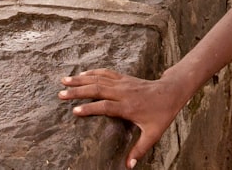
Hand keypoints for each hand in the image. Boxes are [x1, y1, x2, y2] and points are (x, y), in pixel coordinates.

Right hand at [59, 68, 188, 168]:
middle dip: (78, 91)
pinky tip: (81, 74)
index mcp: (128, 107)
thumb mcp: (153, 134)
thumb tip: (128, 167)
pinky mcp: (124, 78)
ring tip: (64, 81)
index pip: (105, 106)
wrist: (171, 92)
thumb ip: (139, 150)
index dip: (90, 108)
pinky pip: (105, 73)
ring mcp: (123, 83)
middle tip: (61, 94)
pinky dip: (92, 72)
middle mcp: (123, 92)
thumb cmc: (161, 114)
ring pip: (99, 79)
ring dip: (80, 79)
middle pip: (97, 89)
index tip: (74, 111)